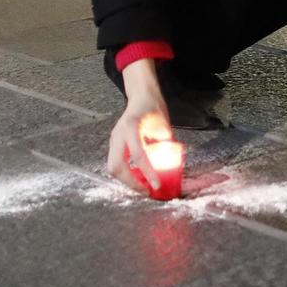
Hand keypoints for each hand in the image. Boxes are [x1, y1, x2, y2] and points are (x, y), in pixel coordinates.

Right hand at [106, 62, 170, 193]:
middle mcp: (118, 134)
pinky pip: (116, 163)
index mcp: (131, 127)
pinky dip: (126, 174)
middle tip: (148, 191)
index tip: (156, 185)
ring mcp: (114, 140)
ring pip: (113, 167)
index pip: (138, 155)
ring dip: (127, 180)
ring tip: (144, 187)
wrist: (141, 96)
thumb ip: (165, 146)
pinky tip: (138, 178)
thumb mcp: (163, 126)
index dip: (147, 172)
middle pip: (117, 166)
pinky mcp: (114, 145)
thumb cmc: (153, 108)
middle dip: (131, 183)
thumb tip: (172, 169)